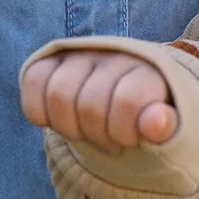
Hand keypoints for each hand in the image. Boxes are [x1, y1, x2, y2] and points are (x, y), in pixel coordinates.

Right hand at [20, 48, 176, 155]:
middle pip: (89, 105)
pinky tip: (60, 122)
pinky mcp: (51, 60)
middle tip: (110, 143)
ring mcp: (82, 56)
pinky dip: (41, 112)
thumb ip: (164, 126)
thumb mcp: (164, 130)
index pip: (127, 101)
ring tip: (88, 134)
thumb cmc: (146, 124)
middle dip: (97, 136)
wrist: (129, 104)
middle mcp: (115, 55)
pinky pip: (34, 80)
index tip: (131, 140)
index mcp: (149, 72)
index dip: (122, 132)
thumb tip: (156, 124)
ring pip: (59, 94)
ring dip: (70, 128)